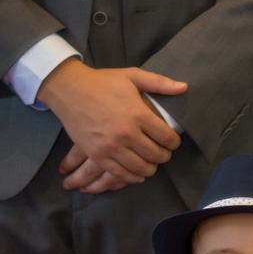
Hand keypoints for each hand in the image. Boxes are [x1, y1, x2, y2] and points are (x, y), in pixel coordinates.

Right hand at [36, 59, 184, 189]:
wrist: (68, 89)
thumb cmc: (103, 82)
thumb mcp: (132, 76)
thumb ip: (160, 83)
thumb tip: (184, 87)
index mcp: (138, 114)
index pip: (167, 138)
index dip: (174, 142)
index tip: (173, 142)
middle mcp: (126, 133)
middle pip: (156, 156)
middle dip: (164, 156)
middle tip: (163, 153)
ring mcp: (111, 146)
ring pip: (141, 169)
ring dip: (150, 168)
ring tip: (151, 162)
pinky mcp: (97, 155)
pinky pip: (120, 174)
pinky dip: (132, 177)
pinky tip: (136, 173)